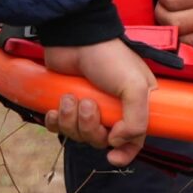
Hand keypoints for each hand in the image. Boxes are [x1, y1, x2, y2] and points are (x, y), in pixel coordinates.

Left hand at [40, 39, 151, 165]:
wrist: (76, 37)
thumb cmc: (109, 57)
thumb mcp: (135, 86)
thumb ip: (137, 121)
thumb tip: (117, 142)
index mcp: (134, 106)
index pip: (134, 140)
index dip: (124, 153)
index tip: (111, 156)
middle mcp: (112, 110)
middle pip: (101, 140)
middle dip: (90, 128)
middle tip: (87, 105)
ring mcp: (88, 107)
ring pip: (78, 135)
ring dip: (71, 121)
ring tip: (71, 97)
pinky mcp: (66, 102)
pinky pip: (59, 127)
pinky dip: (56, 121)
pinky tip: (55, 108)